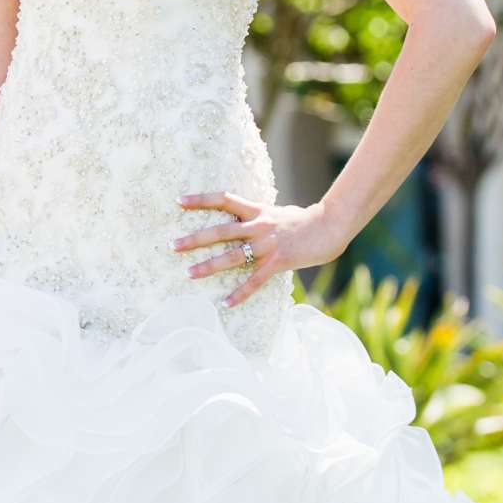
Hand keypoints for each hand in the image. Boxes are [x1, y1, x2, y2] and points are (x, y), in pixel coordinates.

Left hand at [172, 191, 344, 308]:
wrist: (330, 226)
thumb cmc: (304, 220)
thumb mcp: (277, 212)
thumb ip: (258, 216)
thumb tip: (243, 218)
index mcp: (257, 210)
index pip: (224, 199)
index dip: (201, 200)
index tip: (178, 201)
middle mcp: (259, 225)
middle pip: (220, 230)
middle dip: (195, 239)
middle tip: (172, 246)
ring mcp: (268, 244)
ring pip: (232, 255)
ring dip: (209, 266)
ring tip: (189, 274)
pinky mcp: (279, 261)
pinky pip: (255, 280)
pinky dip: (240, 293)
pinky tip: (226, 303)